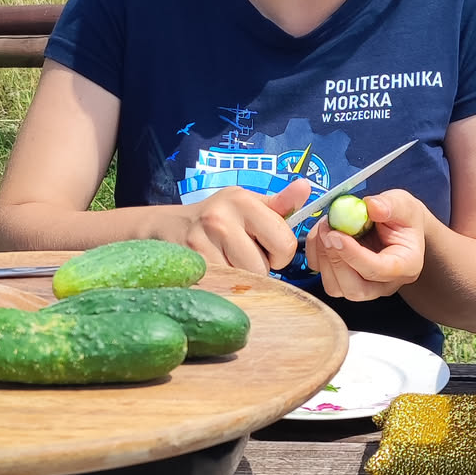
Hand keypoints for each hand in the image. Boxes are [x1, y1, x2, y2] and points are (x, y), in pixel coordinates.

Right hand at [171, 179, 312, 271]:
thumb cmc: (220, 217)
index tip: (265, 247)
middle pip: (262, 268)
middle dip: (258, 268)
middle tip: (242, 255)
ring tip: (227, 261)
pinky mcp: (189, 264)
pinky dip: (224, 285)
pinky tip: (216, 270)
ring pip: (242, 281)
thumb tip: (305, 186)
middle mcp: (220, 218)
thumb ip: (281, 204)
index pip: (284, 244)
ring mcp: (201, 242)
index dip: (280, 253)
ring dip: (240, 279)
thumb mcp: (250, 205)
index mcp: (243, 201)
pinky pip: (223, 288)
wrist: (170, 227)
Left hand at [304, 189, 426, 301]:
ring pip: (335, 287)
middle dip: (335, 261)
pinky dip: (316, 255)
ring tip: (325, 228)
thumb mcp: (403, 204)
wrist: (397, 227)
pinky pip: (323, 276)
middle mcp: (385, 284)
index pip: (378, 270)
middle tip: (327, 230)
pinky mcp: (344, 280)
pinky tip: (321, 234)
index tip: (337, 234)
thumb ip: (391, 205)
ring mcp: (363, 286)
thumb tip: (371, 206)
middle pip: (355, 289)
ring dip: (323, 258)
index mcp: (406, 266)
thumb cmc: (403, 218)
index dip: (354, 255)